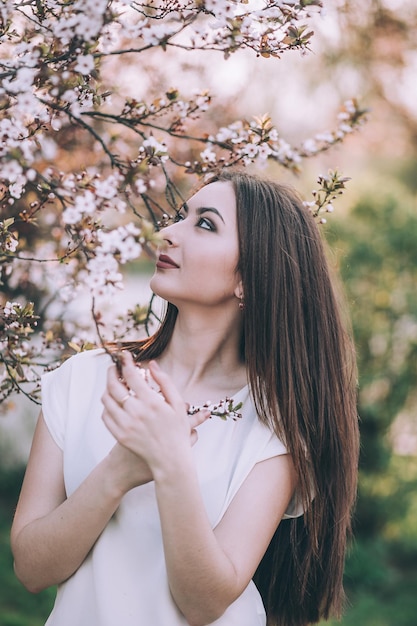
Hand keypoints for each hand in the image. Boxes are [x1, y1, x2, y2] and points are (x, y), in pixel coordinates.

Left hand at [101, 352, 209, 481]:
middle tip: (115, 367)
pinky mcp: (119, 435)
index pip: (131, 375)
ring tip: (114, 384)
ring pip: (106, 400)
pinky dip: (107, 405)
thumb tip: (152, 364)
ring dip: (108, 388)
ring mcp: (125, 425)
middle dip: (112, 372)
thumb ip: (165, 382)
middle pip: (113, 385)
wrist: (170, 460)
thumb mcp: (177, 404)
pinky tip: (114, 402)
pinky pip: (106, 416)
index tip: (125, 356)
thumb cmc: (177, 431)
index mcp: (151, 402)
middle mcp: (136, 412)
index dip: (125, 362)